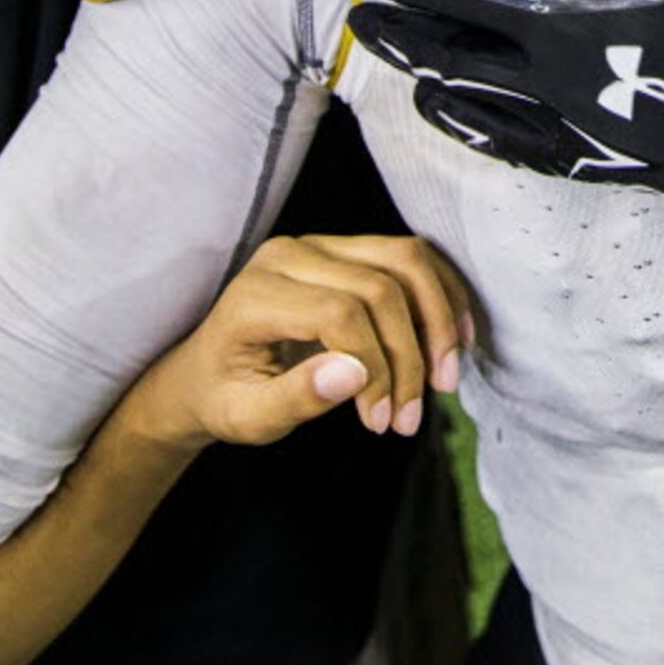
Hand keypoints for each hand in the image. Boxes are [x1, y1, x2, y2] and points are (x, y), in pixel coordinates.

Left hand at [120, 235, 475, 452]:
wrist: (209, 373)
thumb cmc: (225, 398)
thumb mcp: (247, 418)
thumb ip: (295, 398)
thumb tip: (354, 375)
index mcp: (257, 293)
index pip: (341, 314)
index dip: (376, 368)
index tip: (381, 420)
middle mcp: (291, 254)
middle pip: (381, 286)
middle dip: (411, 355)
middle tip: (412, 415)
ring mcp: (321, 244)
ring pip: (406, 259)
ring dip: (438, 318)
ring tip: (445, 377)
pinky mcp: (346, 248)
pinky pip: (409, 256)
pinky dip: (440, 295)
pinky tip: (453, 339)